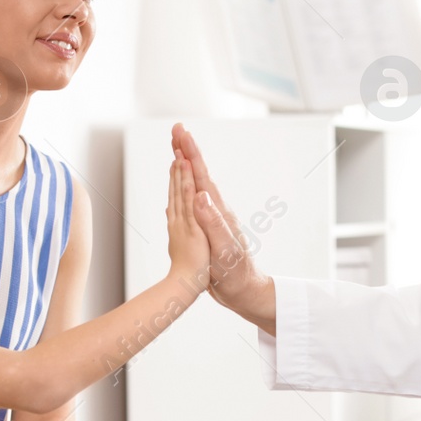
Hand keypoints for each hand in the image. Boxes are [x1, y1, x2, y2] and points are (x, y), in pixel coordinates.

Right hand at [172, 123, 275, 333]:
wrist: (244, 291)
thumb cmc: (236, 273)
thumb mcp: (225, 248)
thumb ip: (213, 222)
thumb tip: (200, 195)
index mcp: (218, 211)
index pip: (202, 175)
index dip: (190, 152)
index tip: (181, 132)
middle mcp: (215, 211)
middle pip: (198, 174)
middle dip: (187, 150)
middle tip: (176, 129)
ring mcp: (211, 219)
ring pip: (194, 187)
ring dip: (184, 167)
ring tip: (175, 152)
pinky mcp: (206, 230)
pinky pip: (190, 204)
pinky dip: (183, 191)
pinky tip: (178, 191)